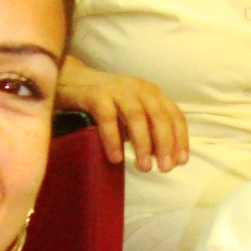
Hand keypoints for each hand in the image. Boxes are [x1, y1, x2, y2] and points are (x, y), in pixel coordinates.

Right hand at [58, 58, 188, 171]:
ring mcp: (117, 90)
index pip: (174, 115)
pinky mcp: (96, 95)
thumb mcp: (131, 113)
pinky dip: (114, 140)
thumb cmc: (105, 103)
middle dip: (165, 144)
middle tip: (164, 169)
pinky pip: (108, 119)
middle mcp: (138, 88)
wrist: (70, 82)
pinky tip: (116, 158)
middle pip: (159, 116)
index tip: (180, 162)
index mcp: (151, 93)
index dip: (180, 139)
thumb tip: (160, 158)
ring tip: (143, 167)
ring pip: (137, 117)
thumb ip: (146, 130)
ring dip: (143, 144)